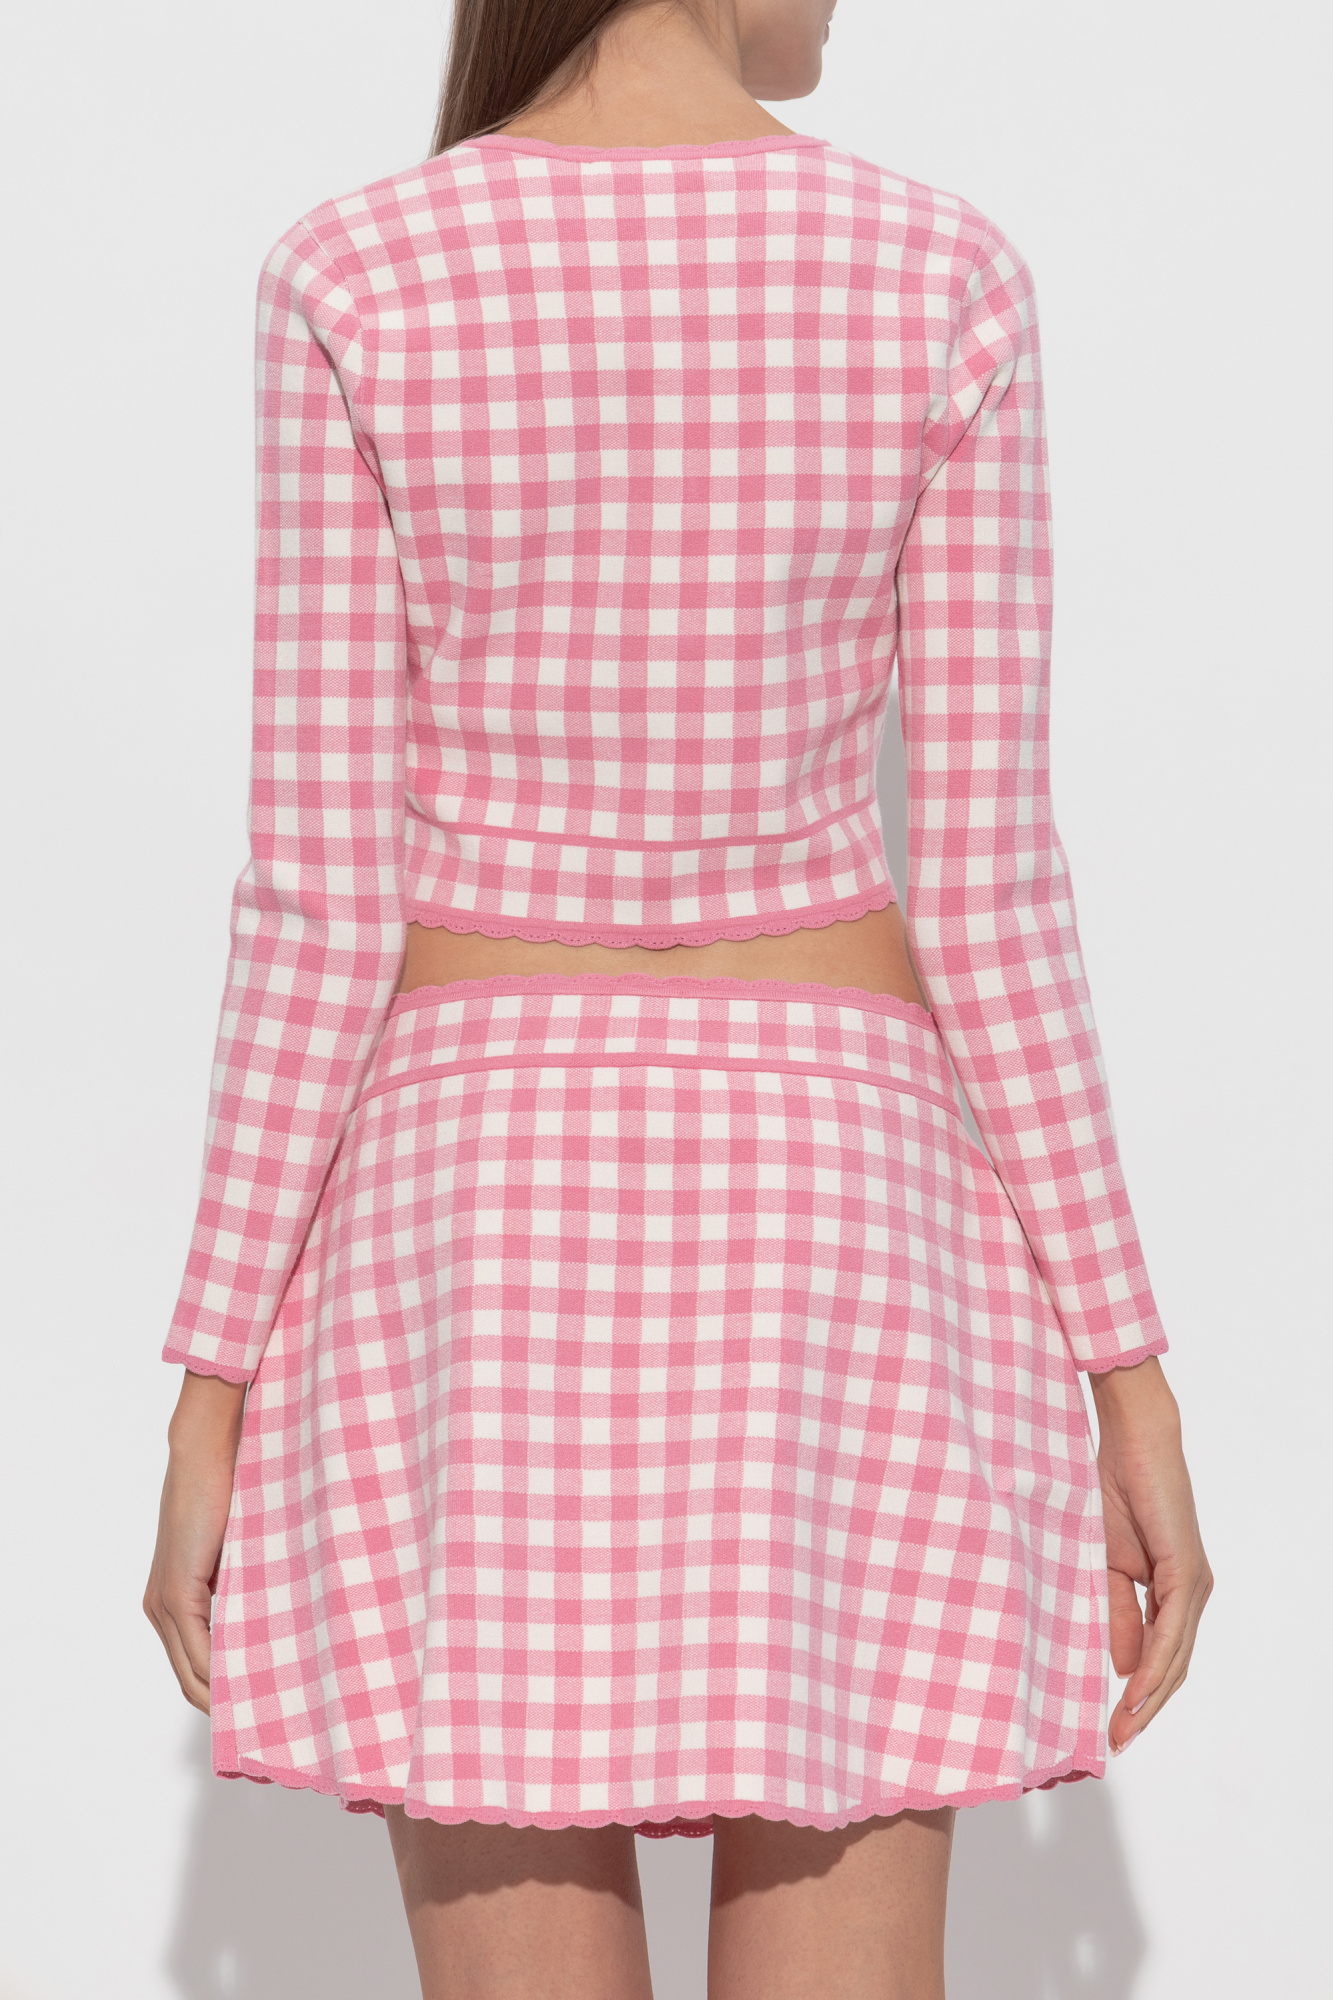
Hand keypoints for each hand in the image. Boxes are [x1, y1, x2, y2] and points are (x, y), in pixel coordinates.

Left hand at [143, 1370, 246, 1712]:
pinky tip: (253, 1685)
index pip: (194, 1668)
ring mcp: (164, 1604)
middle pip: (190, 1682)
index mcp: (173, 1602)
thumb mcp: (240, 1554)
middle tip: (270, 1723)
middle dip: (227, 1707)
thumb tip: (281, 1623)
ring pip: (193, 1674)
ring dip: (226, 1697)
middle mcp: (160, 1610)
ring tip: (269, 1712)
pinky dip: (222, 1675)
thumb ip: (246, 1589)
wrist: (207, 1453)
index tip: (262, 1708)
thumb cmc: (231, 1492)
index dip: (224, 1694)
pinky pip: (198, 1652)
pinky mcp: (177, 1592)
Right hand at [1089, 1355, 1211, 1754]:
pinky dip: (1155, 1664)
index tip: (1111, 1728)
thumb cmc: (1115, 1491)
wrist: (1133, 1441)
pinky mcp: (1188, 1572)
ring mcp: (1194, 1585)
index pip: (1161, 1659)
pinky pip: (1172, 1630)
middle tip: (1115, 1742)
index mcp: (1172, 1593)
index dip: (1139, 1696)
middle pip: (1173, 1669)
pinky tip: (1136, 1690)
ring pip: (1175, 1657)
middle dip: (1145, 1710)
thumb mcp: (1106, 1564)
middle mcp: (1192, 1594)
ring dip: (1150, 1698)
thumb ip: (1118, 1613)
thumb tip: (1123, 1667)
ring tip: (1123, 1727)